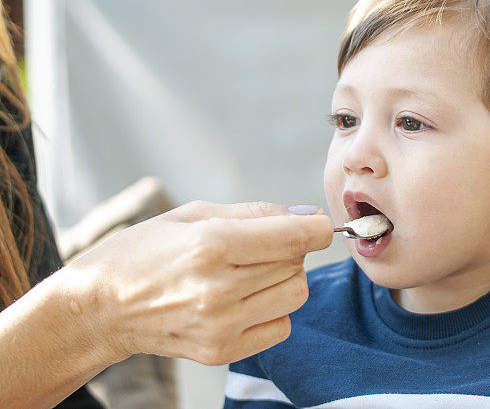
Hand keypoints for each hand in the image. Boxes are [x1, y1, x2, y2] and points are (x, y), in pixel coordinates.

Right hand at [63, 200, 331, 365]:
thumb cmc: (143, 252)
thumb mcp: (193, 214)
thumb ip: (254, 213)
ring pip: (295, 296)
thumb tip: (305, 215)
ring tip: (250, 272)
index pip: (294, 238)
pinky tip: (244, 299)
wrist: (99, 307)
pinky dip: (272, 309)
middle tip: (261, 245)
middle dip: (291, 249)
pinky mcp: (221, 351)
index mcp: (211, 246)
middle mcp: (219, 289)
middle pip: (297, 265)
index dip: (317, 227)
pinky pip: (281, 327)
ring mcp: (221, 326)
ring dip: (284, 279)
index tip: (317, 223)